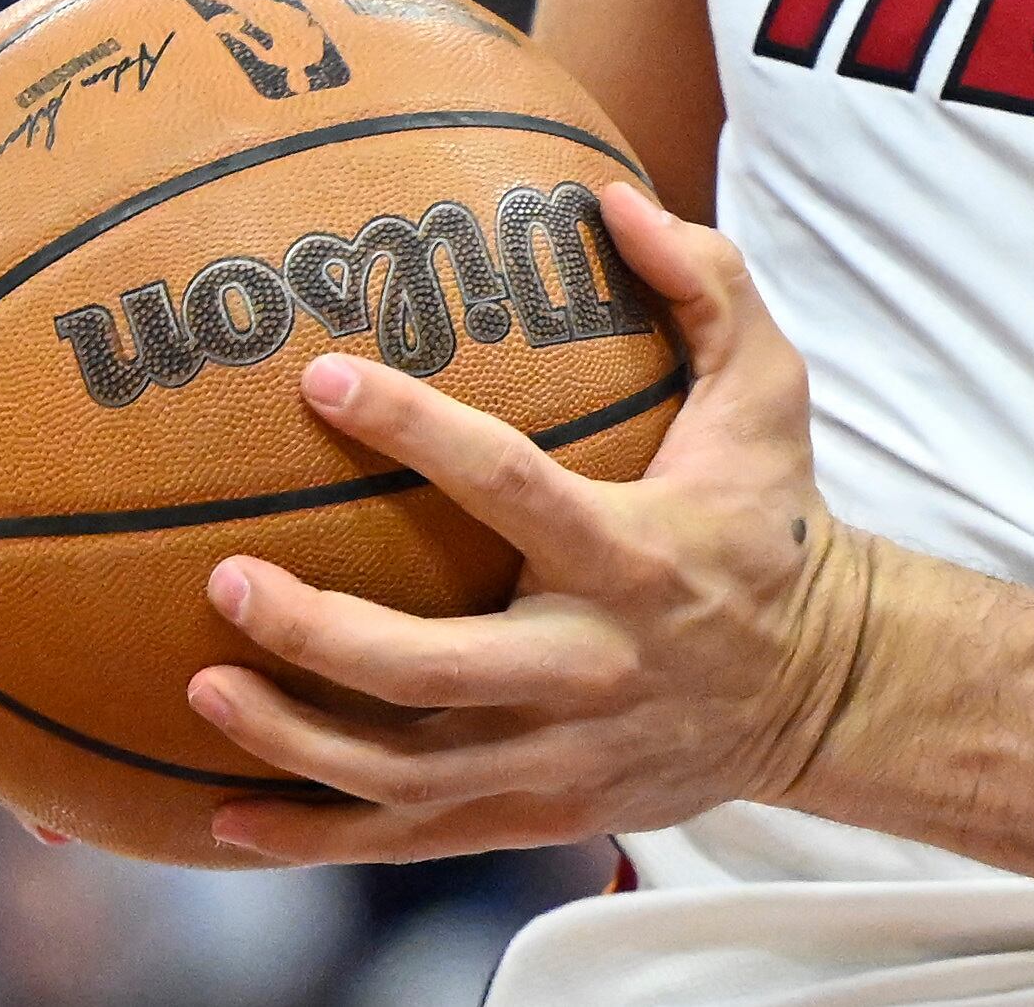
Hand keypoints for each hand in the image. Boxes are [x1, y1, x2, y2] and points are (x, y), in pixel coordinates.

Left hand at [186, 181, 866, 860]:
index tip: (323, 380)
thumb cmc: (774, 520)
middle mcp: (596, 665)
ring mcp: (566, 753)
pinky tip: (227, 818)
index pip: (514, 488)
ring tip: (204, 685)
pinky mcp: (546, 811)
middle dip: (318, 632)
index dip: (416, 432)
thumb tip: (610, 195)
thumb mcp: (772, 390)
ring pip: (407, 769)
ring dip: (294, 736)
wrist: (829, 686)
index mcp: (639, 557)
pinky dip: (318, 837)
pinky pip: (414, 836)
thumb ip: (705, 283)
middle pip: (434, 667)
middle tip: (226, 578)